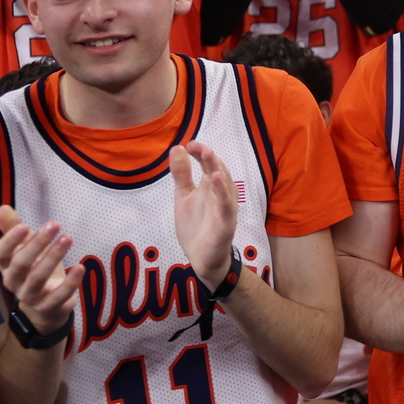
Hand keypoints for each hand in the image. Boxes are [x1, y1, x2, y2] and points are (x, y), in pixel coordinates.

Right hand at [0, 206, 76, 336]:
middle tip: (54, 224)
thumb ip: (14, 229)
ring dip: (54, 257)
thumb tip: (2, 207)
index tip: (24, 225)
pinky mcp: (48, 306)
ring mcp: (30, 296)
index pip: (0, 254)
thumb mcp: (25, 247)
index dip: (9, 241)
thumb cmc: (34, 268)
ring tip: (68, 238)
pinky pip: (58, 296)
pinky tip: (80, 267)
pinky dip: (70, 283)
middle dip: (37, 244)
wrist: (45, 305)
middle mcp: (14, 281)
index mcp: (6, 266)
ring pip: (38, 278)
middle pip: (20, 264)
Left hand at [171, 142, 238, 289]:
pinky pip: (226, 205)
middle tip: (197, 146)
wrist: (202, 259)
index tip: (188, 144)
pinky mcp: (226, 222)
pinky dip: (222, 191)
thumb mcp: (183, 198)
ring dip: (217, 168)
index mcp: (210, 187)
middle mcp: (220, 194)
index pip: (208, 165)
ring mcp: (225, 208)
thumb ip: (181, 175)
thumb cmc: (195, 227)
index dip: (200, 154)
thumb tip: (177, 148)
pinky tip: (216, 178)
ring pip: (225, 184)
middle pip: (218, 171)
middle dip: (208, 157)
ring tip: (207, 154)